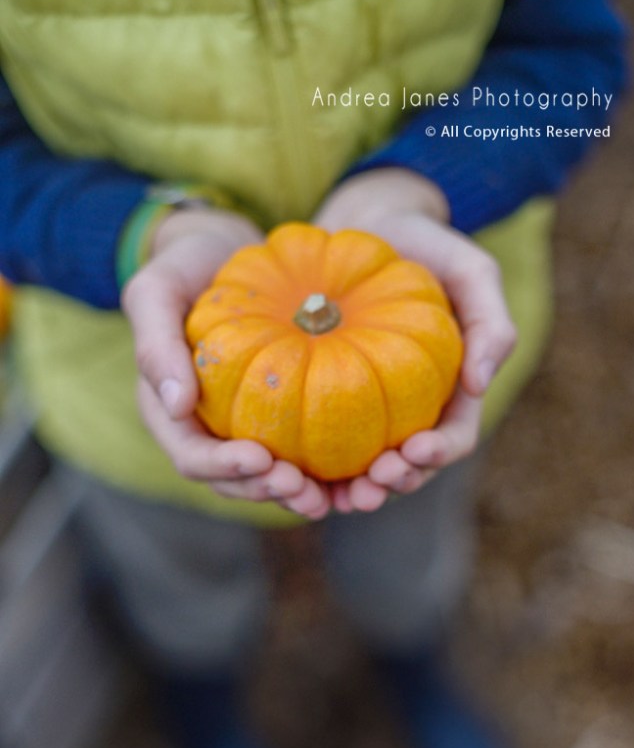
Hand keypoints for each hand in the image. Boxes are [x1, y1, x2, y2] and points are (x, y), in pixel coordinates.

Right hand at [121, 207, 330, 518]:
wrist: (222, 251)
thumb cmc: (184, 267)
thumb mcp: (156, 291)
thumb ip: (157, 344)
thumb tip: (177, 405)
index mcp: (172, 414)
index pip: (193, 457)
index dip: (224, 467)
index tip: (260, 458)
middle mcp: (210, 430)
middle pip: (236, 481)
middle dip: (268, 491)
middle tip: (304, 490)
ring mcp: (248, 427)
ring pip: (273, 476)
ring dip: (300, 493)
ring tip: (333, 496)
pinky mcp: (285, 416)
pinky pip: (307, 449)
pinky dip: (330, 466)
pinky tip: (363, 468)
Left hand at [315, 169, 516, 513]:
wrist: (370, 226)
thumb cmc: (426, 246)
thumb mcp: (472, 271)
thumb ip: (491, 322)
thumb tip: (481, 384)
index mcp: (453, 391)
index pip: (453, 438)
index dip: (438, 455)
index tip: (415, 451)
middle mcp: (413, 410)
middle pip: (408, 466)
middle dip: (393, 485)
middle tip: (368, 488)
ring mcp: (371, 409)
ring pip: (364, 465)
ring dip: (352, 488)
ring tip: (332, 496)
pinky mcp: (329, 398)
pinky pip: (319, 439)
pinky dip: (311, 463)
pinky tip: (289, 468)